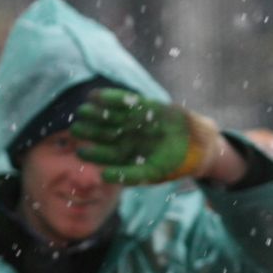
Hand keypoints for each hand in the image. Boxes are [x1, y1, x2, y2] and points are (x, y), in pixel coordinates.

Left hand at [70, 88, 228, 185]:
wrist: (197, 146)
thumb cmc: (173, 164)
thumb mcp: (151, 173)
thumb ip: (128, 175)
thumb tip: (103, 176)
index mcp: (127, 155)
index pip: (105, 155)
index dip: (92, 154)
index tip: (79, 152)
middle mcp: (129, 137)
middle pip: (104, 133)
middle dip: (90, 130)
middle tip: (75, 128)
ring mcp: (136, 121)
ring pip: (112, 116)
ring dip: (97, 113)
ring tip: (83, 110)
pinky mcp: (146, 106)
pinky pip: (126, 101)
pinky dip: (113, 98)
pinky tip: (97, 96)